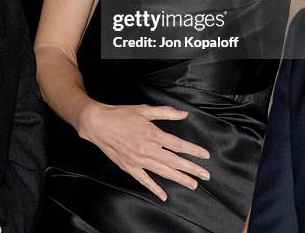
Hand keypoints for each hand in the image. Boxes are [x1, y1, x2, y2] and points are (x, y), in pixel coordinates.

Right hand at [78, 102, 209, 200]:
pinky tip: (164, 195)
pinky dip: (155, 188)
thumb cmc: (121, 114)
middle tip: (205, 176)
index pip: (178, 144)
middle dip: (191, 169)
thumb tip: (183, 114)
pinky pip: (145, 180)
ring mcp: (138, 160)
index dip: (193, 150)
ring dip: (179, 178)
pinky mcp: (129, 167)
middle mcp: (148, 149)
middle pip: (174, 161)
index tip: (205, 156)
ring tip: (193, 184)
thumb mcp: (144, 110)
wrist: (98, 124)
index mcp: (152, 134)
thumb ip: (166, 112)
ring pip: (163, 172)